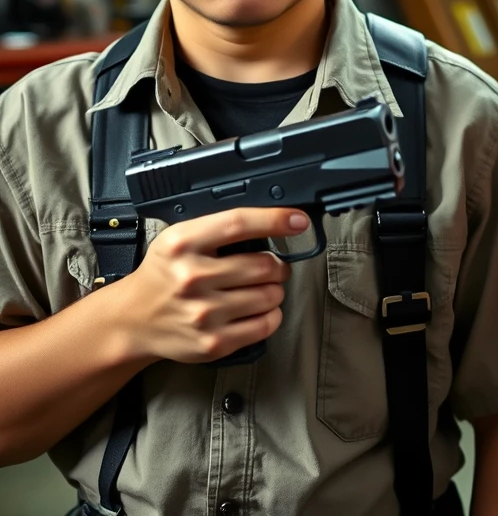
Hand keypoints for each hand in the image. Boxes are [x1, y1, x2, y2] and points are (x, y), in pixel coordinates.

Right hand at [113, 207, 306, 363]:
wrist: (132, 320)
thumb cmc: (164, 274)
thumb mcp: (180, 238)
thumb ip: (220, 229)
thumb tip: (274, 221)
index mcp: (183, 243)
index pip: (238, 224)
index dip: (275, 219)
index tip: (298, 220)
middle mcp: (191, 278)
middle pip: (263, 264)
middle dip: (277, 264)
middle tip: (271, 266)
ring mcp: (202, 313)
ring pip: (270, 294)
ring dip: (275, 289)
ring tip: (261, 287)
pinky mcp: (212, 343)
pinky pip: (265, 325)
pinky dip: (272, 314)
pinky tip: (258, 308)